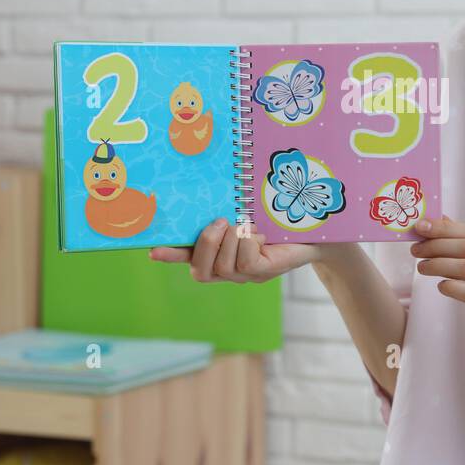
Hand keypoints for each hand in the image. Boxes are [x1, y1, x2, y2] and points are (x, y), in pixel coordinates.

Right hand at [149, 218, 322, 282]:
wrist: (311, 229)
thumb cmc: (273, 217)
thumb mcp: (244, 210)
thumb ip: (223, 208)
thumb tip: (200, 189)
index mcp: (217, 253)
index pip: (187, 258)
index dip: (171, 256)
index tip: (152, 249)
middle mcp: (227, 270)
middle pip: (201, 271)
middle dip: (206, 245)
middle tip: (220, 221)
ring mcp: (245, 276)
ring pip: (223, 268)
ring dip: (231, 241)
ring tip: (244, 224)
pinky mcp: (263, 273)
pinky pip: (246, 262)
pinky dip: (249, 243)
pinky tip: (260, 235)